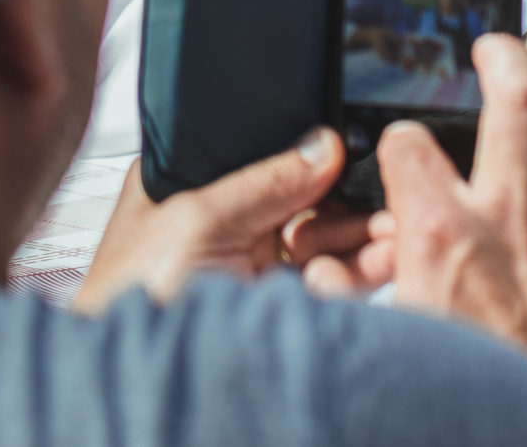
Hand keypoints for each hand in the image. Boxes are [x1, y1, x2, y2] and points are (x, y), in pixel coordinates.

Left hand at [73, 128, 370, 311]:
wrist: (141, 382)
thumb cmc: (133, 301)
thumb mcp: (198, 219)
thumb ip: (265, 180)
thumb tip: (324, 144)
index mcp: (194, 182)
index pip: (268, 151)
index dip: (315, 152)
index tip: (360, 150)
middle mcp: (228, 218)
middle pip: (307, 192)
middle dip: (350, 197)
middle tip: (388, 197)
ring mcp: (255, 260)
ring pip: (326, 235)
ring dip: (363, 234)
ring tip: (393, 231)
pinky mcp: (277, 300)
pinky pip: (330, 275)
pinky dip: (360, 269)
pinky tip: (381, 260)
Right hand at [368, 35, 526, 406]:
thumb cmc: (478, 386)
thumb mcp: (394, 339)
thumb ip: (345, 299)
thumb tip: (321, 272)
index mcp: (442, 235)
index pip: (411, 145)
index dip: (400, 139)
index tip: (401, 144)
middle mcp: (509, 214)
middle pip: (520, 98)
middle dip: (506, 56)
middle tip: (493, 45)